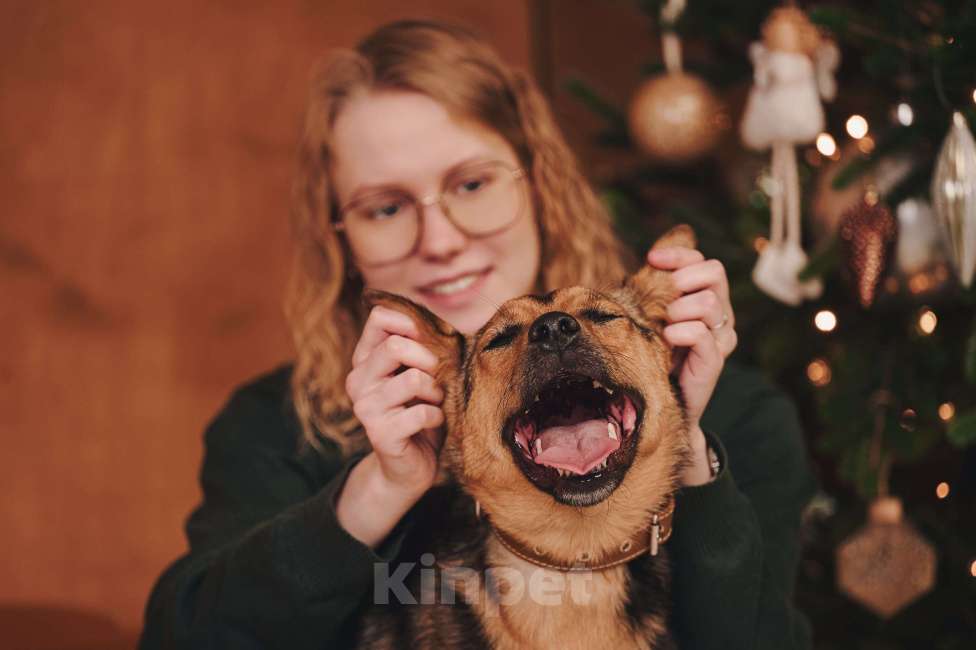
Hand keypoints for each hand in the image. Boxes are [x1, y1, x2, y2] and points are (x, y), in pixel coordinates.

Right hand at [337, 305, 445, 546]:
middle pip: (396, 345)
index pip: (380, 318)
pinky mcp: (380, 433)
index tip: (429, 341)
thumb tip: (437, 323)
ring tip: (435, 402)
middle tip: (438, 378)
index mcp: (365, 360)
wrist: (408, 468)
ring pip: (414, 379)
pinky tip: (433, 424)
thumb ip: (419, 348)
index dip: (411, 323)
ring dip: (436, 391)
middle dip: (430, 359)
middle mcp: (358, 380)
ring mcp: (365, 408)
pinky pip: (422, 412)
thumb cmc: (419, 413)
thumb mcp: (418, 374)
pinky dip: (437, 416)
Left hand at [646, 247, 737, 484]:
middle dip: (684, 278)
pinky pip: (704, 334)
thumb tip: (650, 258)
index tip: (651, 259)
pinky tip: (667, 338)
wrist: (659, 403)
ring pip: (710, 302)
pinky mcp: (714, 361)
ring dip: (680, 308)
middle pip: (715, 272)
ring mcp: (720, 337)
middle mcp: (719, 314)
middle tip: (663, 296)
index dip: (679, 255)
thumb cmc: (652, 355)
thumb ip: (656, 291)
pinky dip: (683, 331)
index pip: (702, 261)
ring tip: (664, 325)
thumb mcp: (651, 317)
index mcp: (706, 297)